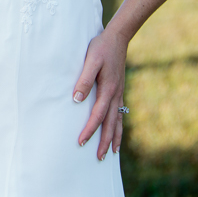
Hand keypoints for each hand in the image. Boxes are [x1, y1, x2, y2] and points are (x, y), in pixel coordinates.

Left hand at [72, 28, 127, 159]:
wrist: (118, 38)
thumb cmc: (101, 48)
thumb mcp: (90, 60)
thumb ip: (84, 79)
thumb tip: (77, 99)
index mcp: (108, 89)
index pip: (98, 116)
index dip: (89, 130)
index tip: (81, 142)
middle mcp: (116, 94)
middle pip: (111, 124)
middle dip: (104, 141)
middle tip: (99, 159)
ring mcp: (119, 93)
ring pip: (118, 120)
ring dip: (114, 137)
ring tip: (111, 153)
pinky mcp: (119, 90)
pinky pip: (120, 113)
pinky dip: (118, 125)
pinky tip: (116, 131)